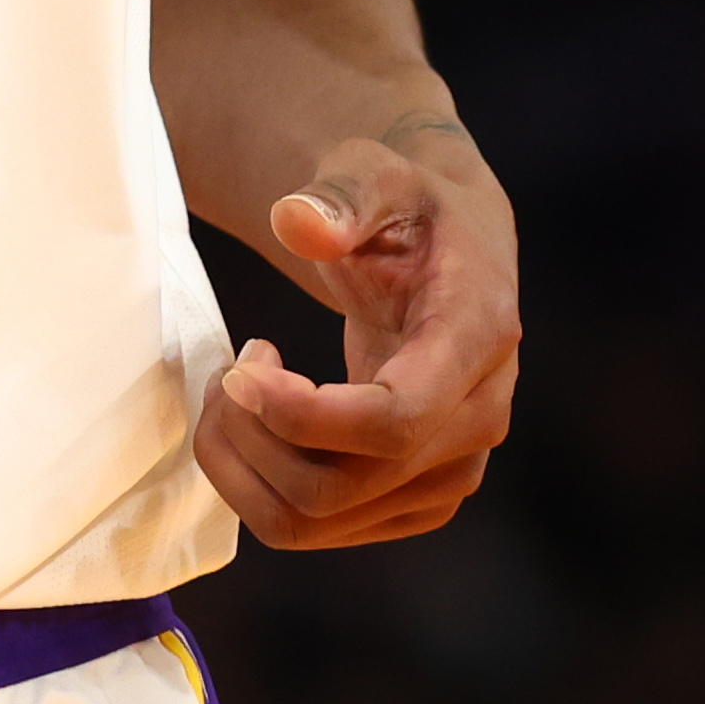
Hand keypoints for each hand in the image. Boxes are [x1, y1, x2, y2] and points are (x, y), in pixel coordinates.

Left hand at [195, 120, 518, 549]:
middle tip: (225, 370)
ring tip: (232, 390)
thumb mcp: (377, 174)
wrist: (451, 256)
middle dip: (252, 436)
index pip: (394, 420)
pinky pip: (316, 529)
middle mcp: (479, 421)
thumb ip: (342, 195)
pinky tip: (261, 419)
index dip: (302, 415)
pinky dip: (259, 484)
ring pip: (315, 520)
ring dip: (243, 465)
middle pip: (339, 485)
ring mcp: (451, 473)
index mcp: (478, 339)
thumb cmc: (409, 210)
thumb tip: (298, 222)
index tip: (240, 368)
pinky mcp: (417, 501)